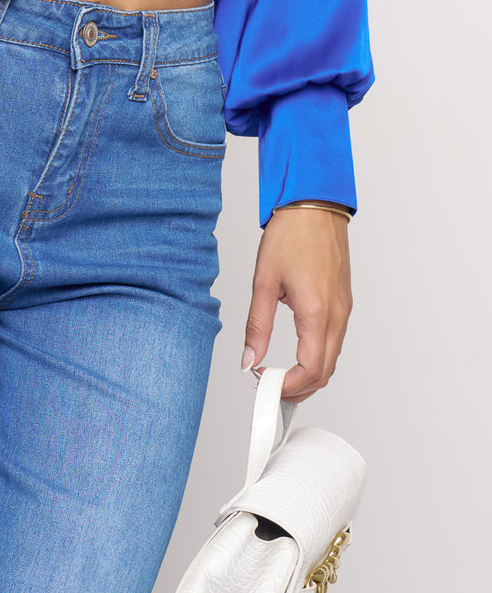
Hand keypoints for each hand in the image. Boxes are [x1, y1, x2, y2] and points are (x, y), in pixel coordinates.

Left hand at [241, 206, 352, 402]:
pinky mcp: (343, 301)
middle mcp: (337, 314)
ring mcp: (344, 308)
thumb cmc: (292, 235)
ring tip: (280, 374)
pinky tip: (297, 353)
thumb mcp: (264, 281)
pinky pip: (335, 340)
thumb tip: (250, 360)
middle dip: (300, 388)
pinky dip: (318, 355)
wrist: (314, 204)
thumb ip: (257, 326)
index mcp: (317, 312)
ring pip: (332, 357)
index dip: (289, 386)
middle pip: (326, 372)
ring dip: (310, 374)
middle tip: (271, 388)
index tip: (266, 385)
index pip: (311, 370)